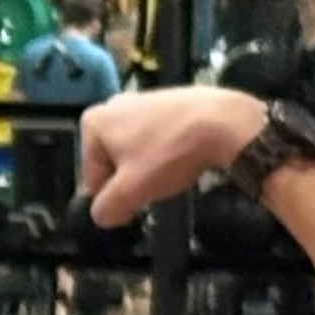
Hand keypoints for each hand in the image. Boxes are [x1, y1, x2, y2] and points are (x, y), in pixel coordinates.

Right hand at [78, 88, 264, 226]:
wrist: (222, 122)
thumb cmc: (168, 154)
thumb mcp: (130, 192)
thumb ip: (106, 209)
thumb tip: (103, 215)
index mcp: (94, 122)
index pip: (92, 177)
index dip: (112, 197)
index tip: (134, 202)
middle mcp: (113, 105)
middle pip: (113, 162)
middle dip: (130, 179)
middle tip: (153, 186)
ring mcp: (142, 99)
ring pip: (136, 151)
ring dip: (149, 168)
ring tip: (172, 171)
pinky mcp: (168, 101)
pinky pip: (157, 137)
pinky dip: (167, 151)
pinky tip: (183, 156)